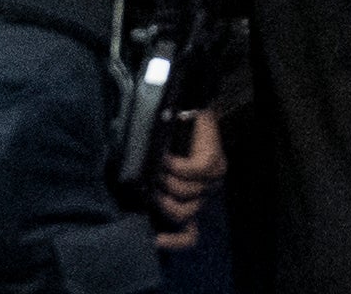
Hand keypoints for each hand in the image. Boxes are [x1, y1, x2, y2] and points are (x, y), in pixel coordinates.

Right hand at [152, 108, 224, 250]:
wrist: (185, 109)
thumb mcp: (156, 171)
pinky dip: (174, 164)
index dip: (174, 242)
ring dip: (165, 178)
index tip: (154, 240)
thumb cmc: (167, 142)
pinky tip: (167, 155)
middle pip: (182, 214)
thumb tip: (136, 205)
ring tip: (158, 164)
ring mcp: (213, 180)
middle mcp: (205, 193)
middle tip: (151, 182)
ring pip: (184, 193)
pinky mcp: (214, 163)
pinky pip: (190, 172)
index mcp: (193, 200)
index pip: (190, 234)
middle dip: (161, 200)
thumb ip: (151, 190)